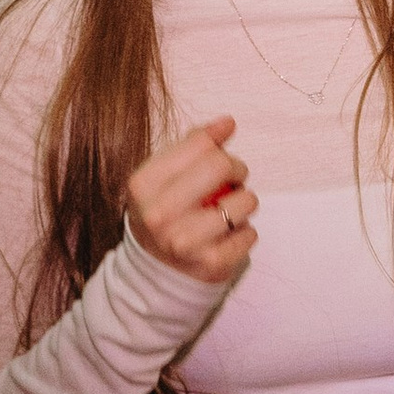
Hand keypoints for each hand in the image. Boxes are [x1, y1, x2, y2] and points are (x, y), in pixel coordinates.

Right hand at [128, 116, 256, 286]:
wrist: (156, 270)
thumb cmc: (165, 213)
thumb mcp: (164, 176)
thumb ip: (193, 145)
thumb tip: (227, 122)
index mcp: (143, 185)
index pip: (200, 144)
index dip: (219, 148)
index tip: (221, 159)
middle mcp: (159, 214)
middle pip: (222, 165)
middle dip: (237, 169)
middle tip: (233, 180)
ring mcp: (185, 241)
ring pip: (245, 200)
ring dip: (244, 202)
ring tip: (228, 210)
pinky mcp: (211, 263)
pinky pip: (250, 233)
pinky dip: (245, 232)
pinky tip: (227, 235)